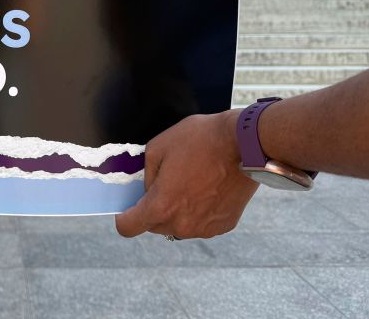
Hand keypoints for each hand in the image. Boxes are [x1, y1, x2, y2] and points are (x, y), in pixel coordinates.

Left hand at [115, 109, 258, 238]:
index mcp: (161, 206)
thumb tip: (146, 189)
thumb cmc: (200, 141)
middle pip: (154, 225)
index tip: (129, 207)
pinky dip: (199, 211)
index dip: (124, 217)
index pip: (128, 227)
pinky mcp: (223, 226)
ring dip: (177, 211)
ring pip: (178, 225)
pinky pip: (200, 223)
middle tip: (165, 184)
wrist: (245, 144)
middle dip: (153, 208)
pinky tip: (207, 188)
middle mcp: (182, 224)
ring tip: (189, 183)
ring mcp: (204, 228)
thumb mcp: (157, 148)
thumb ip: (145, 175)